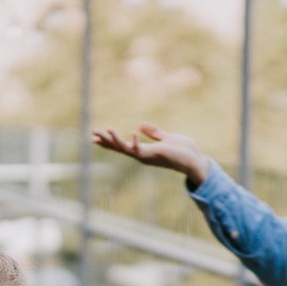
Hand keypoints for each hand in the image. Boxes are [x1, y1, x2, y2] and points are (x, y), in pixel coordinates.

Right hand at [92, 124, 210, 186]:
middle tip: (91, 134)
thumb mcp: (166, 138)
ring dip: (114, 140)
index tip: (95, 136)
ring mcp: (147, 156)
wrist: (195, 161)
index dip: (109, 141)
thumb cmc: (183, 151)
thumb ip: (154, 133)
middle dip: (106, 141)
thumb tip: (139, 125)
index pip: (123, 145)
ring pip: (125, 148)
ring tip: (104, 130)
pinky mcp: (154, 155)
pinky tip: (131, 132)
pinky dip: (135, 142)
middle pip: (119, 148)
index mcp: (144, 151)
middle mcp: (142, 155)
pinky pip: (140, 149)